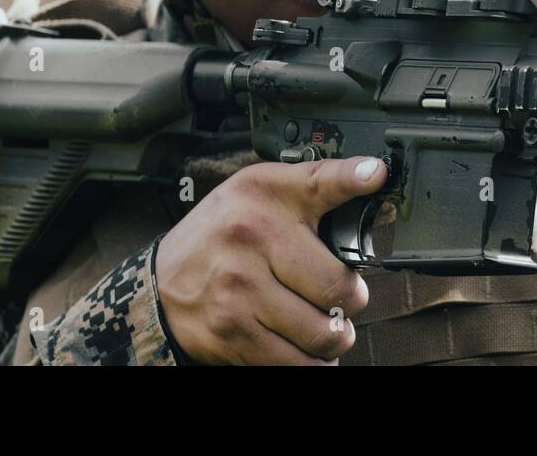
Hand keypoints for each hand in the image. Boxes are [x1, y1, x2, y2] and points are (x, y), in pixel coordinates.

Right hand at [155, 156, 386, 364]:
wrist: (160, 284)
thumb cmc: (222, 233)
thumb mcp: (260, 190)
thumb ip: (318, 181)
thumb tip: (373, 173)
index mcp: (264, 199)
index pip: (318, 182)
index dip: (354, 178)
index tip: (376, 175)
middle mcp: (251, 241)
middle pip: (336, 285)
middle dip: (353, 299)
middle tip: (348, 298)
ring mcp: (240, 292)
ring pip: (321, 331)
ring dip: (336, 336)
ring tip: (332, 326)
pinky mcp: (233, 335)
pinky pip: (294, 362)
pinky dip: (312, 362)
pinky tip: (310, 348)